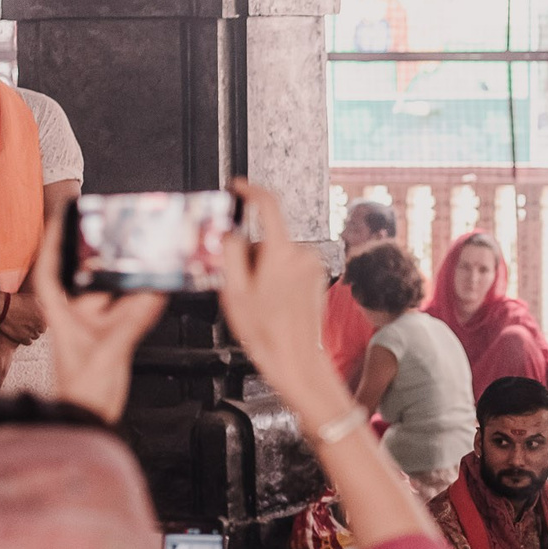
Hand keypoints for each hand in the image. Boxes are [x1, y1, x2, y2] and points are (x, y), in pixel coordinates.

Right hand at [0, 288, 47, 344]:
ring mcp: (32, 333)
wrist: (3, 307)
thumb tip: (48, 310)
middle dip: (37, 327)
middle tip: (28, 323)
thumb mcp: (34, 299)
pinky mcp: (23, 339)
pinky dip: (26, 339)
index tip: (35, 319)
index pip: (47, 323)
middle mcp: (40, 325)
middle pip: (42, 330)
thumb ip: (43, 306)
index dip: (41, 321)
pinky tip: (21, 333)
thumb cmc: (18, 301)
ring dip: (31, 333)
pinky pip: (29, 342)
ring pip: (35, 336)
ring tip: (23, 327)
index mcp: (45, 316)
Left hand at [32, 215, 166, 421]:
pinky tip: (157, 291)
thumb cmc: (80, 393)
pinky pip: (129, 315)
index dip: (52, 245)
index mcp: (61, 317)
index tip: (59, 218)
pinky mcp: (111, 341)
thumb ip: (131, 323)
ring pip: (113, 297)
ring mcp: (94, 330)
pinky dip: (142, 304)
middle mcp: (76, 319)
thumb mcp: (106, 354)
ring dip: (128, 283)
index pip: (50, 273)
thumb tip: (152, 295)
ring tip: (144, 262)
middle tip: (118, 235)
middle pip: (88, 280)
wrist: (87, 419)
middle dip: (103, 260)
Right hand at [215, 180, 349, 416]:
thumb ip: (230, 253)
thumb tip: (230, 231)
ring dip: (263, 268)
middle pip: (267, 237)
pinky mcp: (317, 277)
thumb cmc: (269, 334)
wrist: (297, 361)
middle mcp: (302, 254)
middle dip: (250, 254)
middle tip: (242, 285)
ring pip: (277, 253)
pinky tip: (273, 302)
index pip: (269, 203)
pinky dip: (276, 276)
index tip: (238, 187)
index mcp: (281, 253)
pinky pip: (289, 266)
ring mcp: (312, 266)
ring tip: (259, 300)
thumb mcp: (234, 292)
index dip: (250, 190)